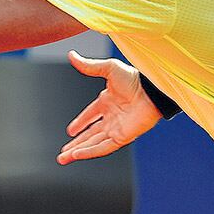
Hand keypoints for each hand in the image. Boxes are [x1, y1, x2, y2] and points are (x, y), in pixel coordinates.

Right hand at [57, 50, 161, 164]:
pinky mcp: (122, 137)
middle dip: (75, 144)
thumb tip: (72, 55)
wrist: (151, 90)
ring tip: (63, 158)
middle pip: (89, 134)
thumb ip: (88, 66)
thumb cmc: (134, 77)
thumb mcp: (107, 68)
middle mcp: (111, 117)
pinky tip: (78, 155)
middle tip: (62, 153)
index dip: (80, 123)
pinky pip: (103, 147)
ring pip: (93, 143)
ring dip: (78, 151)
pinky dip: (90, 152)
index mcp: (107, 102)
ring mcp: (116, 128)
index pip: (90, 116)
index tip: (70, 131)